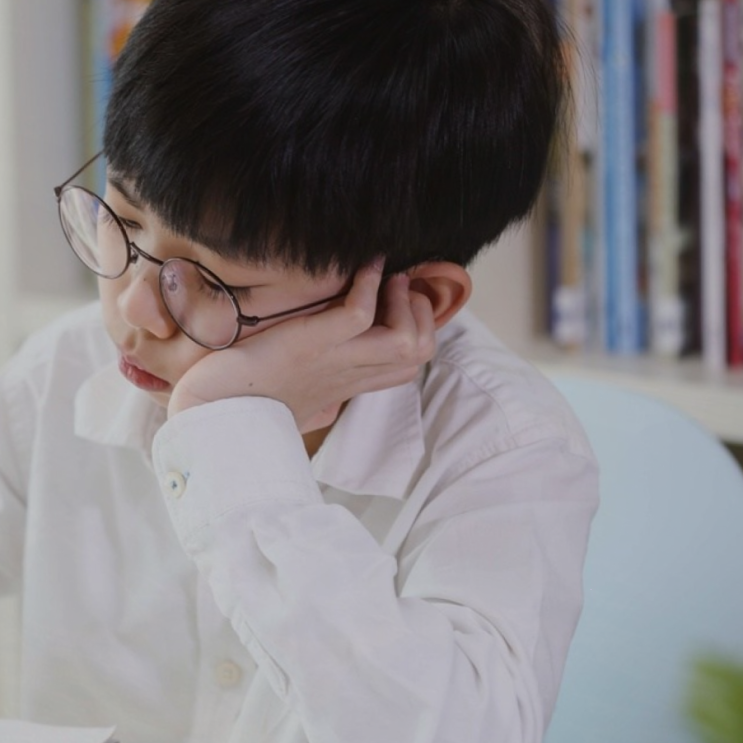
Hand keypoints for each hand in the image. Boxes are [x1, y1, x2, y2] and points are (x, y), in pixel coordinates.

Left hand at [167, 261, 436, 431]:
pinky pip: (360, 312)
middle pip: (422, 351)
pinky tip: (358, 266)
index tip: (397, 302)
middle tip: (397, 285)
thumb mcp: (291, 396)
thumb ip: (316, 389)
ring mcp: (336, 359)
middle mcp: (350, 373)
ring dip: (403, 299)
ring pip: (409, 338)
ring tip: (385, 275)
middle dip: (421, 311)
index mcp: (347, 383)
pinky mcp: (313, 343)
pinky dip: (366, 283)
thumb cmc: (244, 402)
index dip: (416, 329)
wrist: (212, 415)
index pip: (409, 365)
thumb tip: (324, 395)